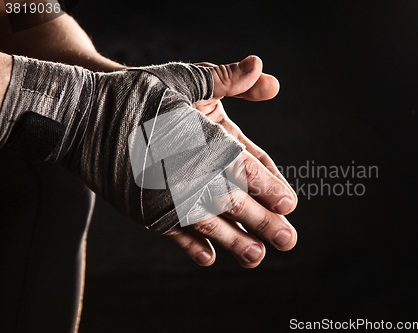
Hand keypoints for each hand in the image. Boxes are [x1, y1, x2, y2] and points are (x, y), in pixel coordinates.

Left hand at [165, 56, 297, 267]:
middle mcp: (203, 167)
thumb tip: (265, 72)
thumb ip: (228, 80)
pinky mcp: (155, 206)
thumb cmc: (149, 91)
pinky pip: (175, 228)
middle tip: (286, 239)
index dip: (271, 183)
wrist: (99, 112)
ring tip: (255, 257)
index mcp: (218, 141)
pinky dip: (190, 242)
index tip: (288, 202)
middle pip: (240, 198)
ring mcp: (180, 189)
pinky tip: (208, 257)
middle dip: (263, 219)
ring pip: (214, 217)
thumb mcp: (192, 80)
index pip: (252, 165)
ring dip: (234, 238)